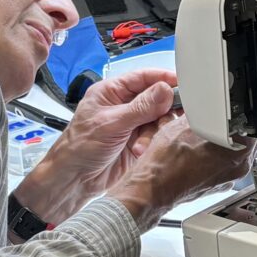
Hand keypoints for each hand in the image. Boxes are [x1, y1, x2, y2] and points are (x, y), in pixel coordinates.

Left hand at [14, 69, 178, 223]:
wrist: (74, 179)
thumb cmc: (79, 148)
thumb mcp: (111, 124)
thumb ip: (140, 107)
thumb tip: (164, 90)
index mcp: (111, 92)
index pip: (143, 77)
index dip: (163, 79)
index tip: (181, 84)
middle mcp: (123, 105)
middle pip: (156, 98)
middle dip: (162, 110)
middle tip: (164, 119)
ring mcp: (131, 124)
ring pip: (158, 118)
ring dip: (154, 131)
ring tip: (141, 145)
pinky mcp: (137, 141)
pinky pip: (155, 136)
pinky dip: (152, 143)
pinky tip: (141, 151)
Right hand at [107, 116, 256, 231]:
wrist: (150, 188)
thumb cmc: (165, 164)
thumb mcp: (184, 123)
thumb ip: (203, 111)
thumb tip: (205, 103)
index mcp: (239, 152)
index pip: (251, 124)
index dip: (238, 111)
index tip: (229, 107)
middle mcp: (237, 169)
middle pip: (240, 138)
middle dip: (225, 126)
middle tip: (210, 118)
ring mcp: (225, 179)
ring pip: (227, 151)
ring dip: (216, 140)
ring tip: (197, 134)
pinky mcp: (213, 185)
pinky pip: (217, 164)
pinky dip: (208, 155)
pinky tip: (191, 151)